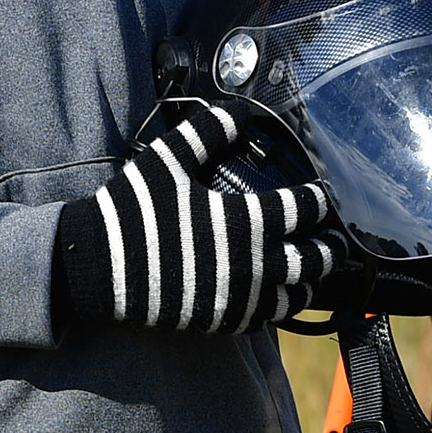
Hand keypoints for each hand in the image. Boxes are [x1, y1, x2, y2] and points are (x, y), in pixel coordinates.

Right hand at [56, 102, 342, 335]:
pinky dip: (281, 306)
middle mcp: (250, 263)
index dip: (318, 200)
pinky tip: (280, 295)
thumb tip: (240, 112)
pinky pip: (267, 319)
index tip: (322, 195)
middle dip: (330, 247)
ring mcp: (238, 297)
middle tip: (335, 238)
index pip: (302, 210)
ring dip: (310, 281)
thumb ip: (206, 132)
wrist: (96, 266)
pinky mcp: (222, 320)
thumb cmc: (132, 211)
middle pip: (314, 259)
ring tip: (314, 271)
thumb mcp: (167, 160)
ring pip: (296, 296)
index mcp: (244, 221)